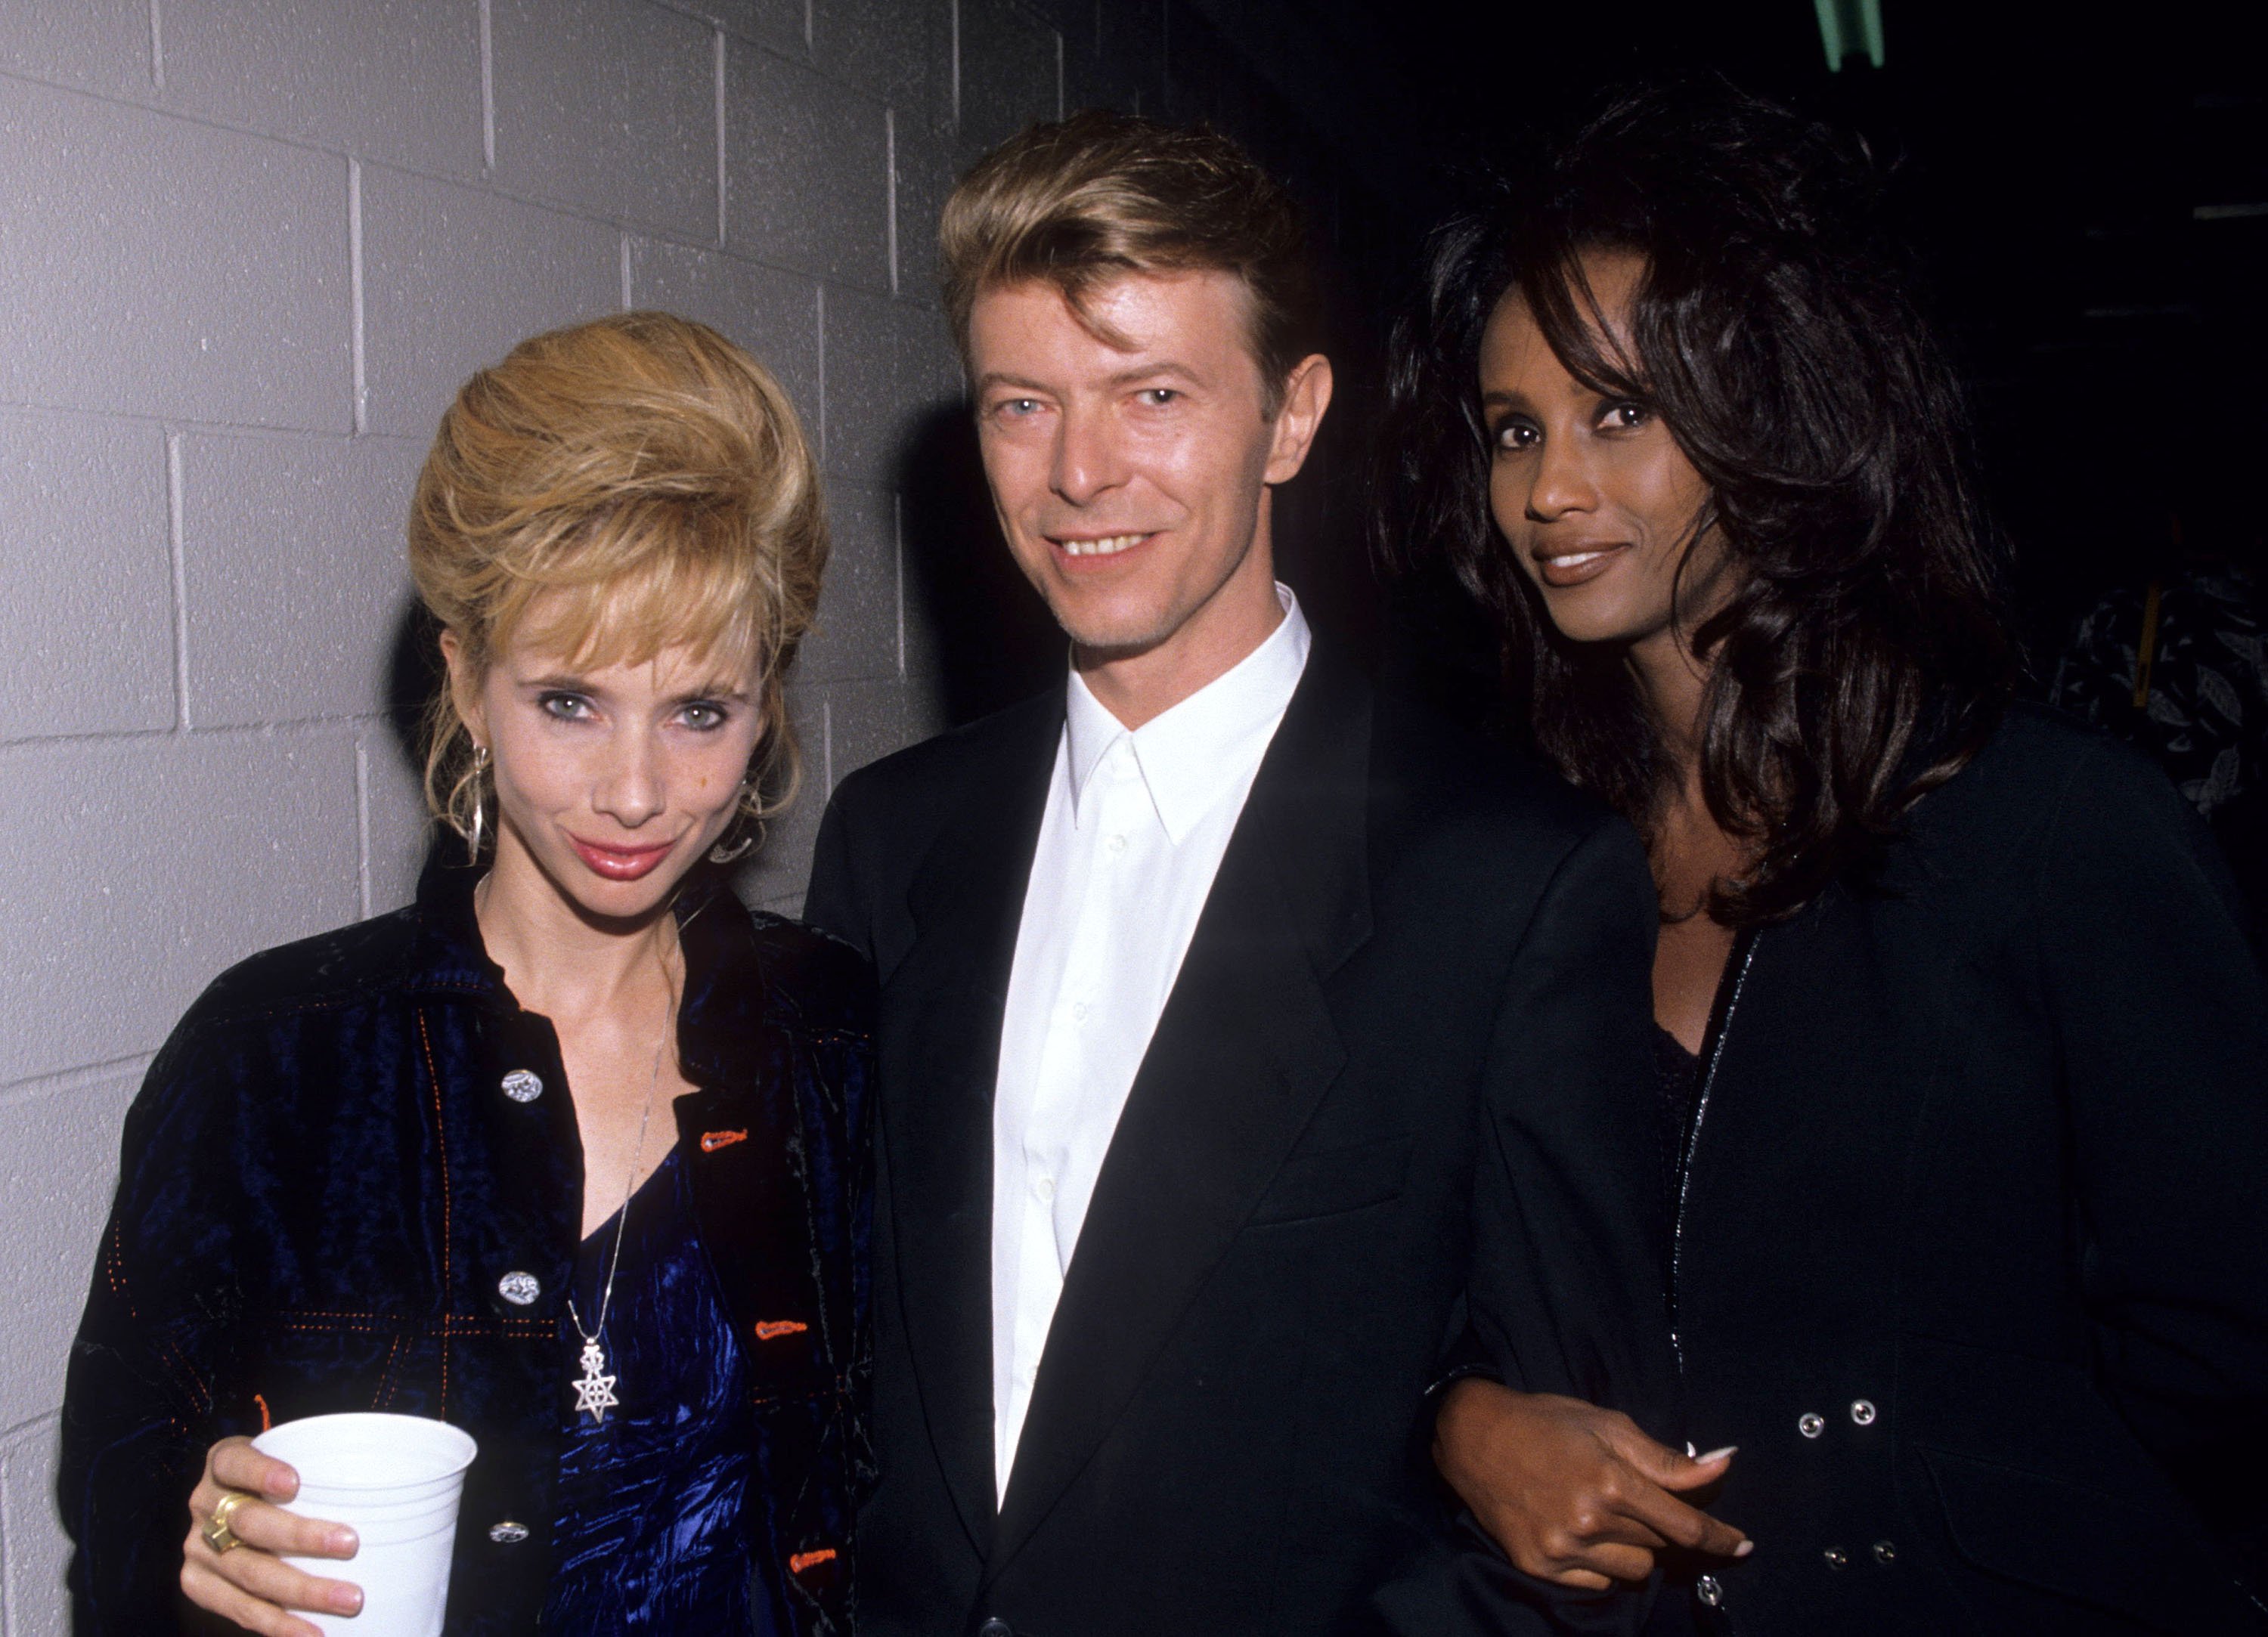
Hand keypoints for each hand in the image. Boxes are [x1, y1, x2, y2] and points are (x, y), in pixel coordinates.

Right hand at [181, 1436, 363, 1635]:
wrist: (231, 1506)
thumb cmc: (280, 1478)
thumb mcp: (292, 1457)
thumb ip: (323, 1466)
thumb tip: (411, 1475)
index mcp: (223, 1463)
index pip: (235, 1462)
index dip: (260, 1472)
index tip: (295, 1482)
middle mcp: (205, 1504)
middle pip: (249, 1523)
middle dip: (301, 1537)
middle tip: (351, 1545)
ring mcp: (197, 1548)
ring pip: (249, 1573)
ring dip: (301, 1591)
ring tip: (349, 1600)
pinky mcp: (198, 1584)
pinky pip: (239, 1609)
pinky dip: (278, 1624)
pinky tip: (310, 1632)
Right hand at [1434, 1379, 1749, 1589]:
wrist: (1474, 1438)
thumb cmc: (1547, 1423)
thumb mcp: (1609, 1426)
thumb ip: (1667, 1458)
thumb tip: (1724, 1463)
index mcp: (1612, 1481)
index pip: (1685, 1525)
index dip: (1720, 1537)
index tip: (1743, 1545)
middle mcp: (1589, 1521)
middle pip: (1661, 1547)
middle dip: (1661, 1527)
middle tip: (1636, 1500)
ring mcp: (1562, 1550)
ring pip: (1633, 1571)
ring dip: (1633, 1549)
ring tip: (1604, 1516)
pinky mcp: (1540, 1567)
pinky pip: (1597, 1583)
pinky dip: (1601, 1564)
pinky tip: (1581, 1533)